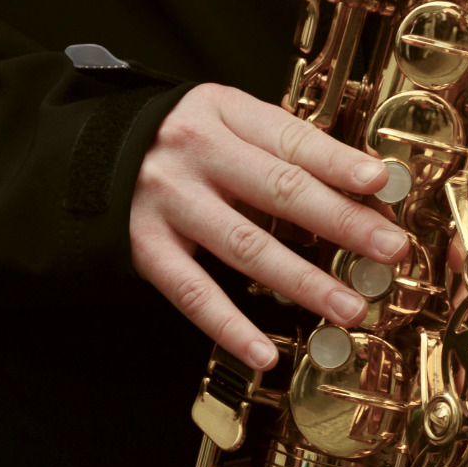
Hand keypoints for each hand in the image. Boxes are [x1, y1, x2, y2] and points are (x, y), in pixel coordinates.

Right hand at [130, 83, 408, 370]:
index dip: (339, 162)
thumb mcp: (226, 121)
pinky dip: (231, 327)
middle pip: (280, 191)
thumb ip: (284, 150)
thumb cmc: (176, 140)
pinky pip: (193, 294)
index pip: (292, 139)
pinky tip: (266, 353)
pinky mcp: (144, 248)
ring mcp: (168, 203)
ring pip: (247, 247)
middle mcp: (196, 154)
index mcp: (224, 114)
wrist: (78, 151)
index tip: (380, 182)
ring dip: (304, 281)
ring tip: (349, 307)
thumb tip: (364, 192)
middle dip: (342, 223)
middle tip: (389, 249)